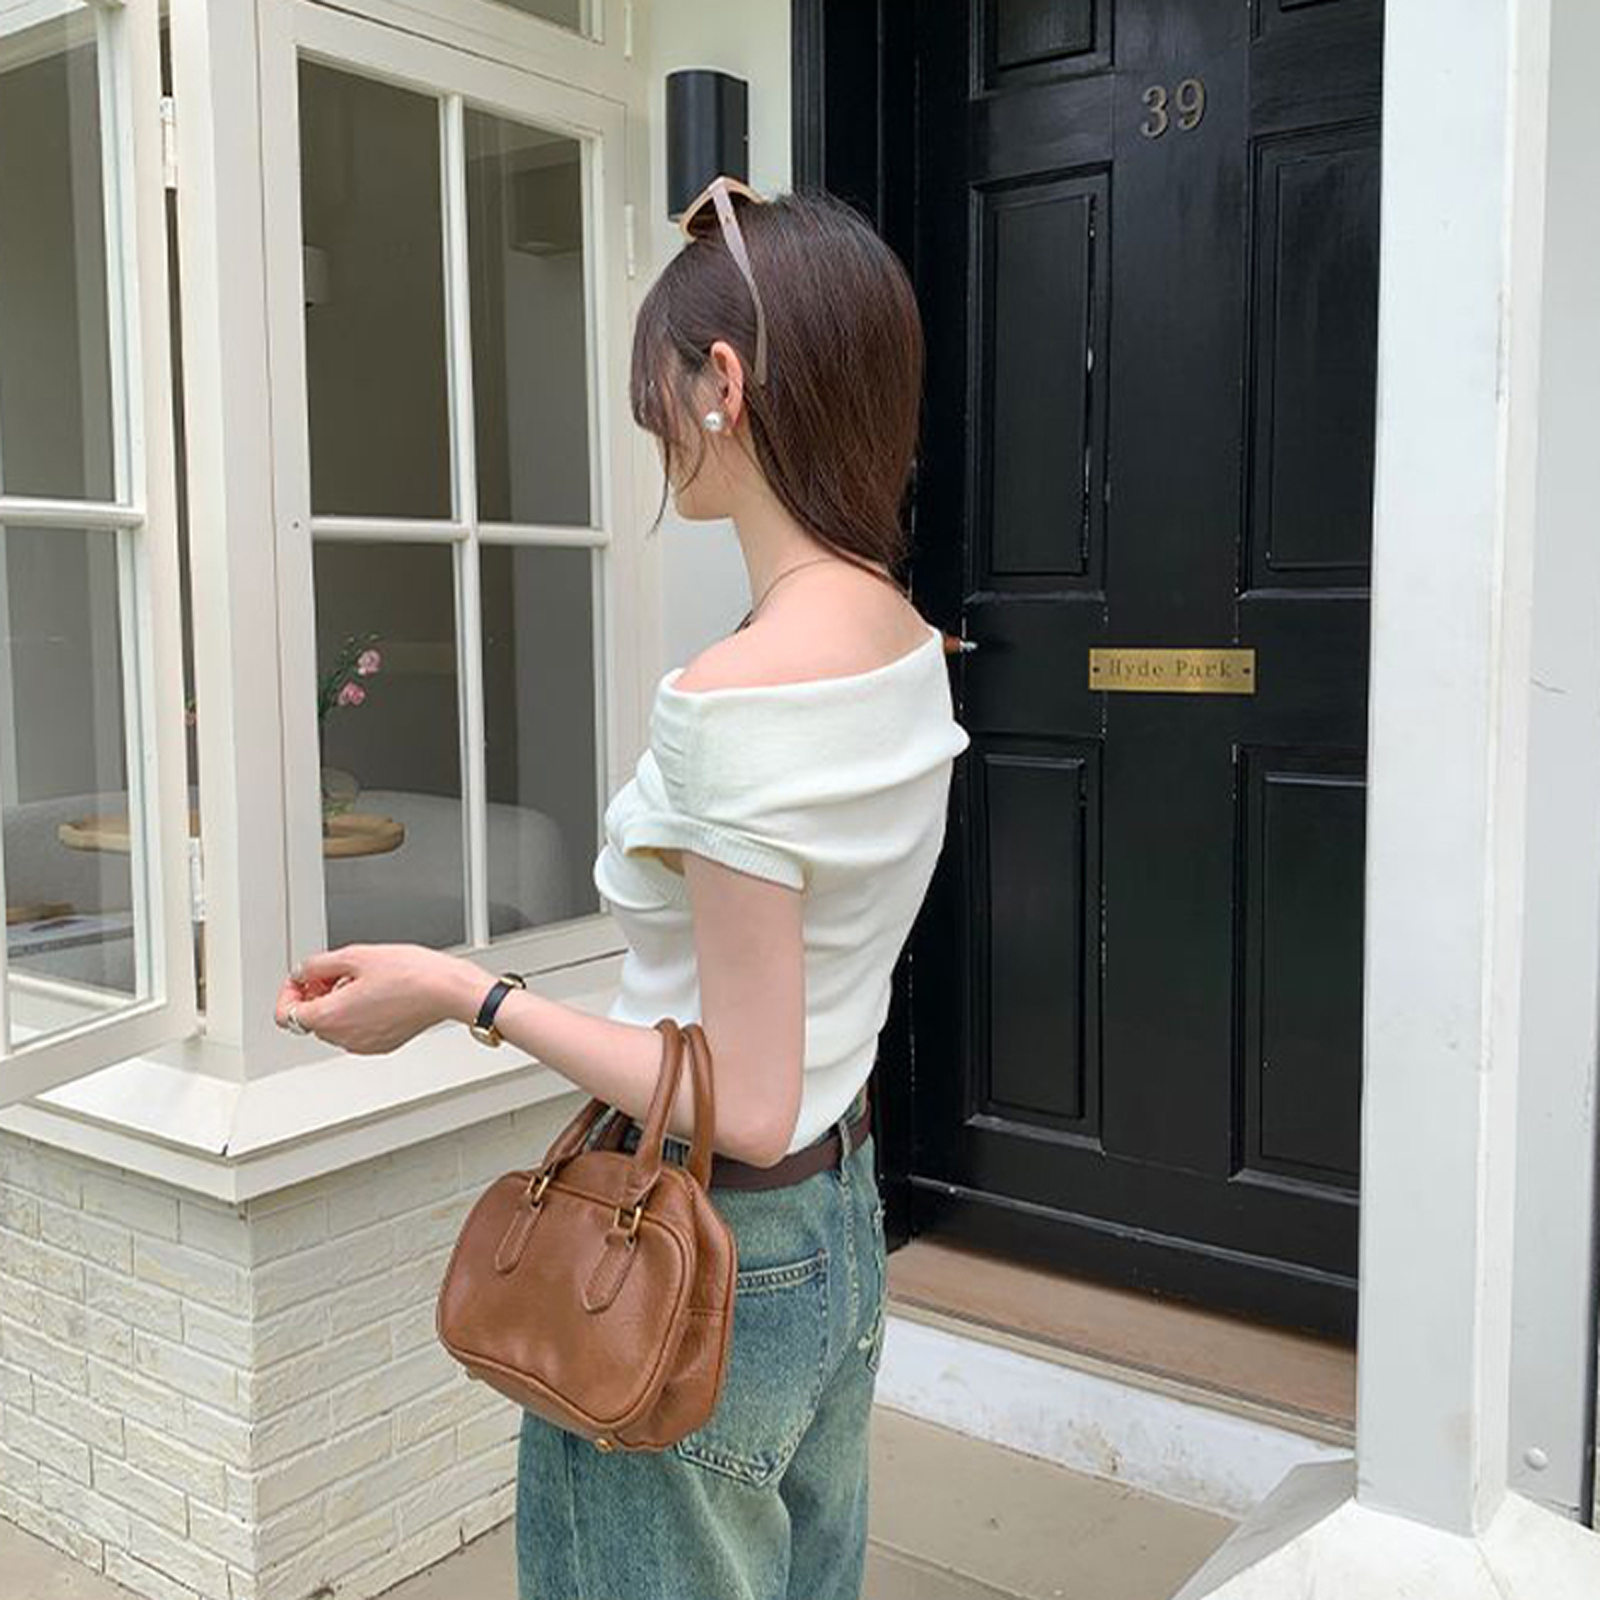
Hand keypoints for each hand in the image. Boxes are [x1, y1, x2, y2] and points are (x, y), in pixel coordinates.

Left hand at [273, 945, 485, 1054]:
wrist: (446, 990)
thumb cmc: (409, 973)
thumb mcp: (355, 955)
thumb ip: (316, 965)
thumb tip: (301, 972)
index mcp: (330, 1016)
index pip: (285, 1015)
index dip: (289, 993)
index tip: (302, 980)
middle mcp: (342, 1037)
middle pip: (310, 1020)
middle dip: (316, 995)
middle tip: (336, 973)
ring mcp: (362, 1045)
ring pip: (333, 1025)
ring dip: (337, 1004)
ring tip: (362, 981)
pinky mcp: (380, 1045)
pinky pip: (355, 1031)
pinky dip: (357, 1014)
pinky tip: (377, 993)